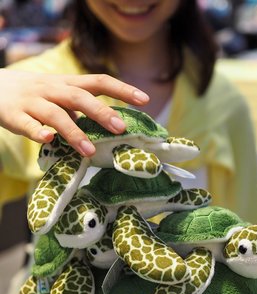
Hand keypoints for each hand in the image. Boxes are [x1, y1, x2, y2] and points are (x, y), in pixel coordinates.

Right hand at [0, 69, 149, 155]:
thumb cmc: (38, 96)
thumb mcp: (62, 96)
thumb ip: (83, 109)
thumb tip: (114, 127)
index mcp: (68, 84)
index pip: (99, 81)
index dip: (122, 89)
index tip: (145, 100)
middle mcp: (53, 89)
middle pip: (80, 96)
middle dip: (101, 111)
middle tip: (121, 128)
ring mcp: (32, 101)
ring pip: (55, 114)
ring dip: (74, 132)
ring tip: (89, 150)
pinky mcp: (13, 114)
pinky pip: (26, 124)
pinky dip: (36, 131)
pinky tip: (48, 139)